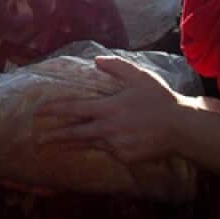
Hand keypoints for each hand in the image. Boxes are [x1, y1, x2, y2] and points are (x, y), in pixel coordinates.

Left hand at [33, 56, 187, 163]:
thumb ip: (117, 66)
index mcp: (110, 108)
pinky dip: (104, 146)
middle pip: (76, 133)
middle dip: (55, 136)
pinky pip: (109, 151)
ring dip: (72, 144)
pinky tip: (102, 143)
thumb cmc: (160, 99)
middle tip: (37, 138)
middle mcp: (109, 128)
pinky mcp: (126, 157)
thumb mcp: (139, 77)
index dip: (56, 110)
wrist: (182, 129)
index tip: (40, 112)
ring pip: (90, 144)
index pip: (76, 109)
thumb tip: (96, 60)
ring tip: (55, 146)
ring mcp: (117, 145)